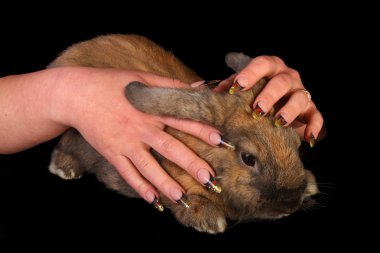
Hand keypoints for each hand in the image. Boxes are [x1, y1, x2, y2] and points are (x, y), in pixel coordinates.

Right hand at [51, 67, 220, 204]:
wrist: (75, 94)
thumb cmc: (112, 83)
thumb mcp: (142, 78)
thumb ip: (170, 85)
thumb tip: (199, 87)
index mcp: (152, 109)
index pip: (183, 121)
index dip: (203, 130)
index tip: (222, 142)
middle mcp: (141, 128)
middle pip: (170, 148)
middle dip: (192, 164)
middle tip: (211, 180)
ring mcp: (125, 143)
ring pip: (149, 167)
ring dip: (166, 183)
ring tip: (183, 198)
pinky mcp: (112, 153)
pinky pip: (127, 173)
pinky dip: (139, 187)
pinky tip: (152, 200)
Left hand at [216, 55, 324, 144]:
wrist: (281, 103)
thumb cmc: (258, 92)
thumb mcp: (244, 87)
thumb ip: (229, 86)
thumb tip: (208, 92)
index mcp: (270, 68)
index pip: (262, 64)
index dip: (250, 73)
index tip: (238, 86)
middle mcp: (288, 77)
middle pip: (281, 82)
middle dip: (269, 95)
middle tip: (257, 109)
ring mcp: (301, 93)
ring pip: (300, 98)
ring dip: (290, 110)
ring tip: (278, 122)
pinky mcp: (311, 110)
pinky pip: (316, 117)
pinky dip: (314, 127)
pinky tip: (309, 138)